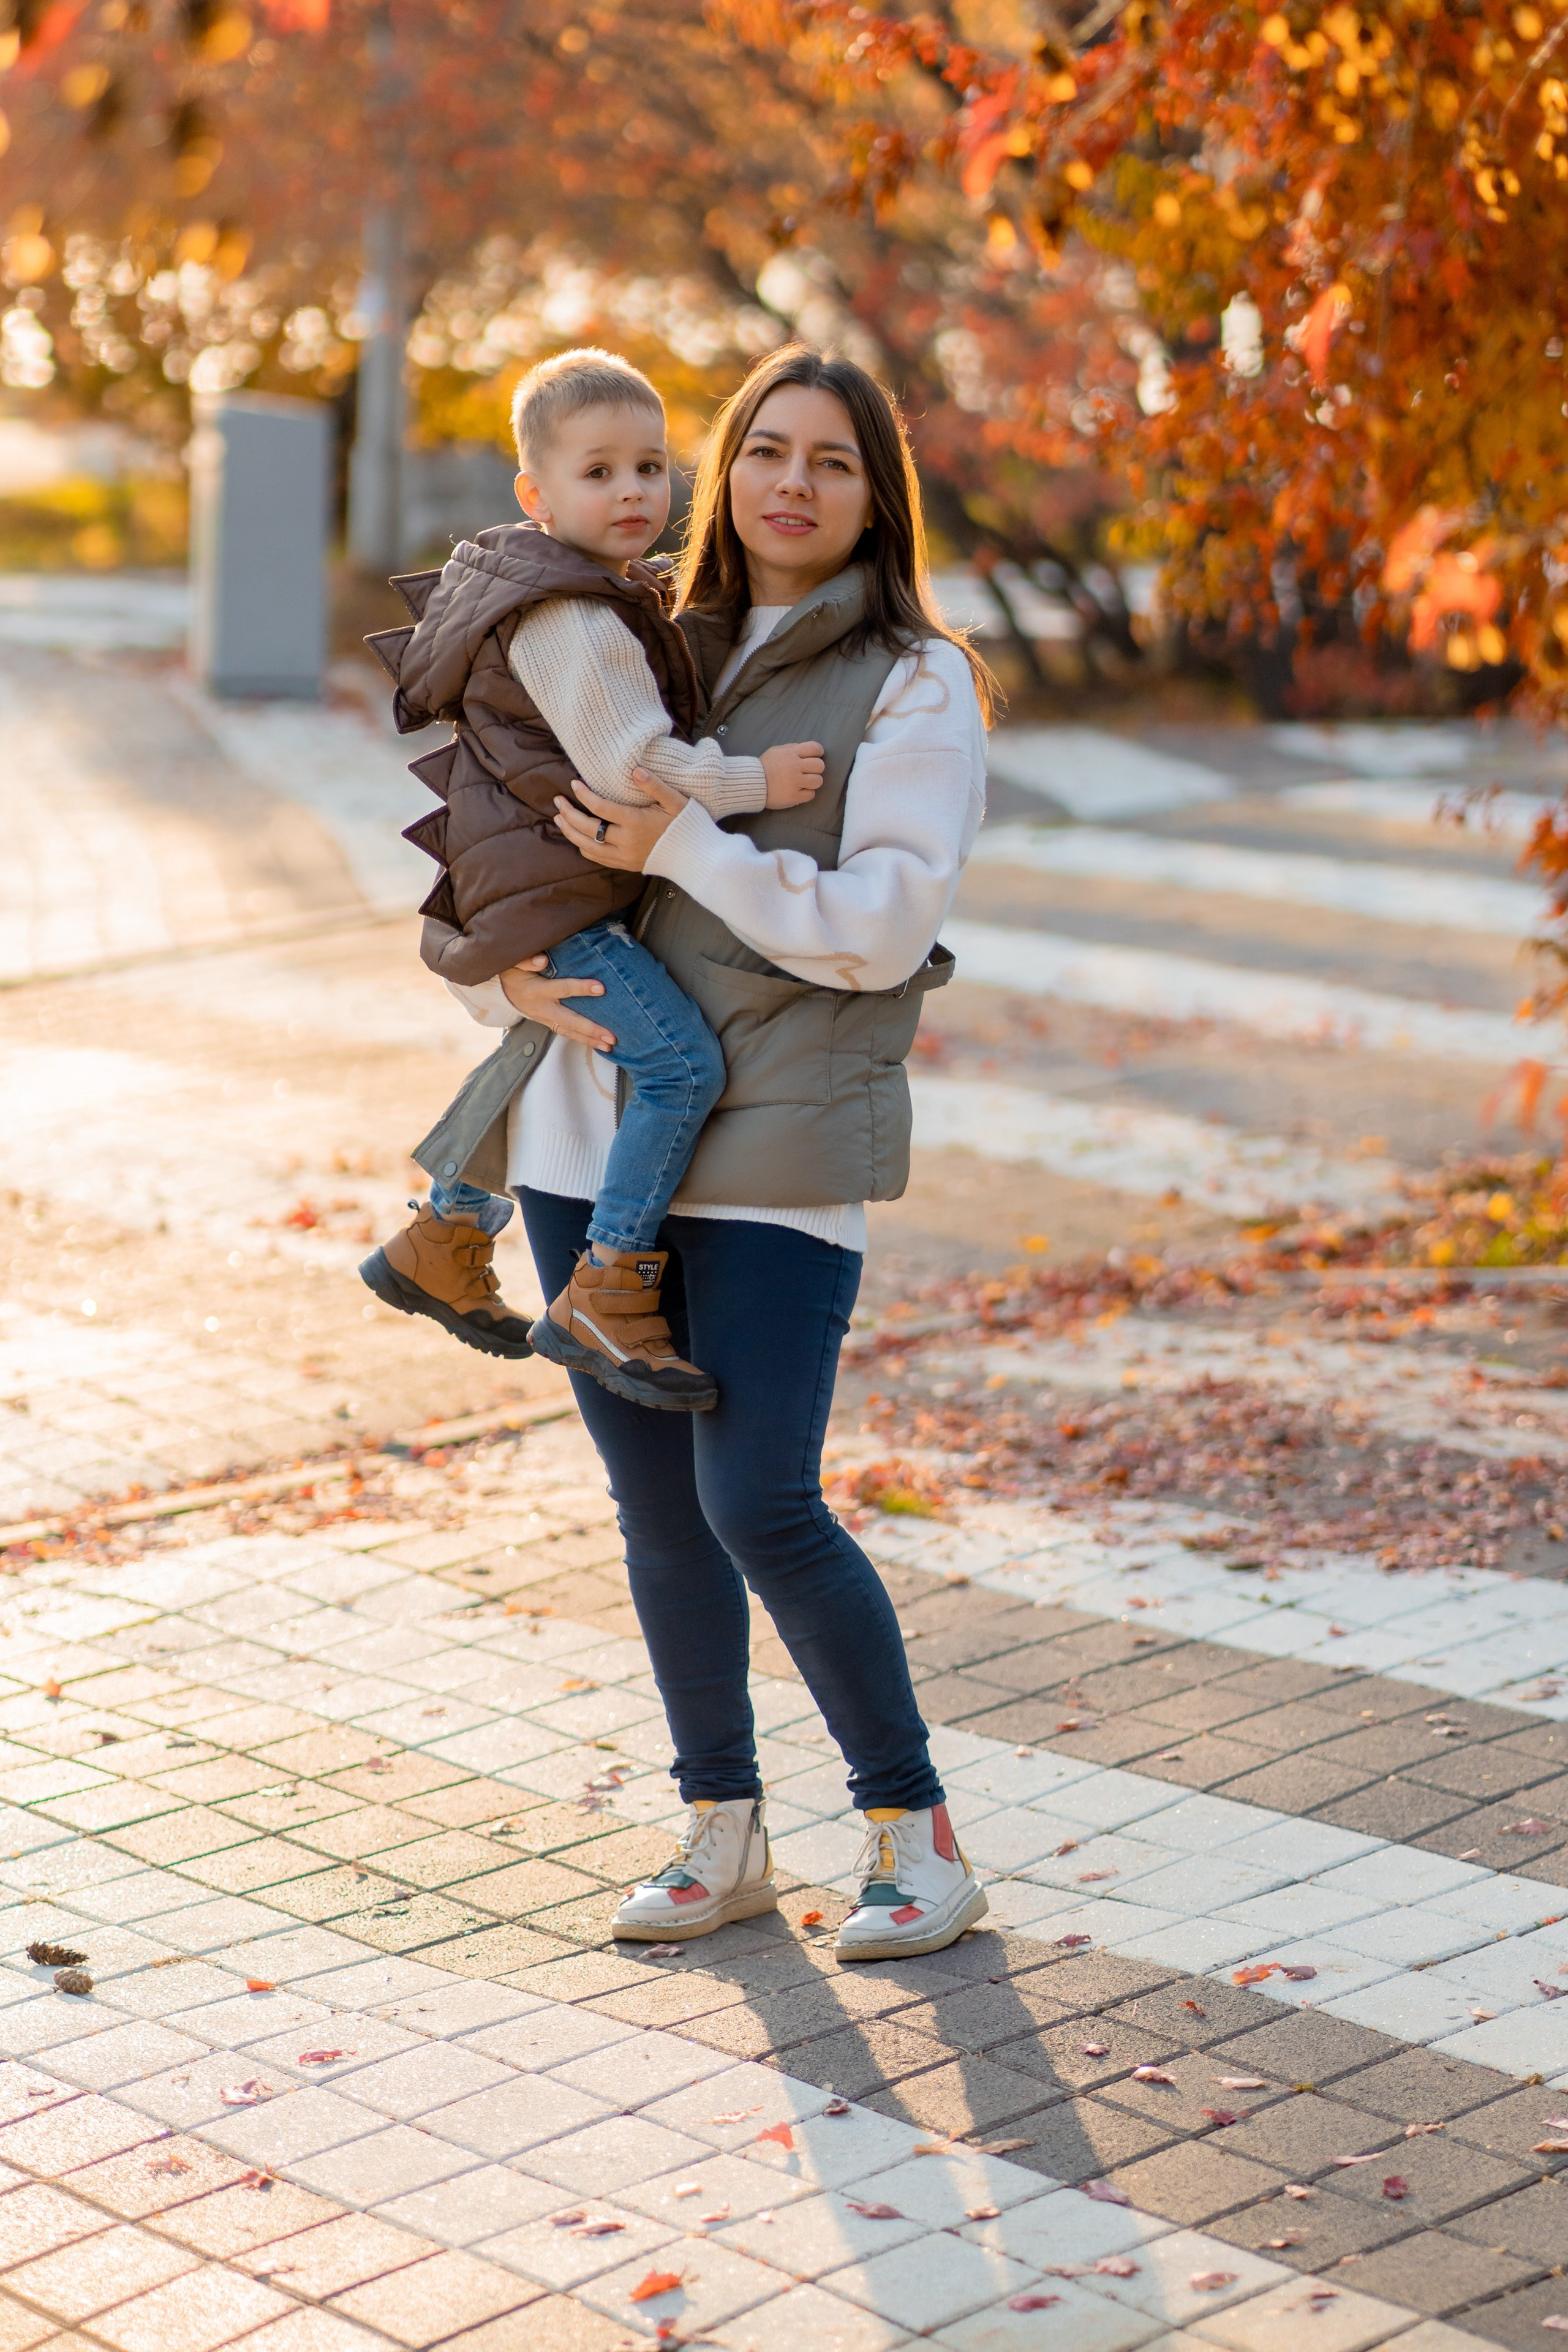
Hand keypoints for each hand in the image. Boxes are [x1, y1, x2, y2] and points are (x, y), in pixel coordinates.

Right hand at [498, 954, 615, 1051]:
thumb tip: (542, 960)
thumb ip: (526, 960)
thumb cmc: (512, 971)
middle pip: (569, 1021)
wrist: (500, 989)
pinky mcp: (547, 1023)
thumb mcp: (515, 962)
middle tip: (612, 1037)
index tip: (601, 988)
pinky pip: (566, 1033)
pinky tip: (597, 1044)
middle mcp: (542, 1008)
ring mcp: (544, 1018)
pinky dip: (581, 1039)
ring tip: (610, 1046)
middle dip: (591, 1029)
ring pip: (569, 1031)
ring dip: (589, 1040)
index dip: (581, 988)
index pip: (562, 989)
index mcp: (537, 990)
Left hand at [554, 771, 685, 870]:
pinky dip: (583, 847)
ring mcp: (624, 856)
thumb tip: (635, 769)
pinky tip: (577, 836)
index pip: (601, 808)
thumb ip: (654, 785)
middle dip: (569, 813)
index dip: (584, 795)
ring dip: (570, 832)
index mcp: (636, 822)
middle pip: (587, 828)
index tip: (574, 784)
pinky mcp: (625, 865)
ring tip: (559, 818)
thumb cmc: (687, 825)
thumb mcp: (675, 801)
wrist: (695, 857)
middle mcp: (626, 842)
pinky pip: (597, 858)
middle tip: (557, 801)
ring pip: (587, 846)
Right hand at [761, 741, 824, 808]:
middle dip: (816, 769)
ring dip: (813, 782)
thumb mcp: (776, 751)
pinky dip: (807, 793)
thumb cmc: (764, 766)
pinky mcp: (793, 796)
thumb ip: (791, 749)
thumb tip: (806, 750)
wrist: (751, 784)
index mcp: (791, 753)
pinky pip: (811, 795)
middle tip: (809, 772)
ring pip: (818, 781)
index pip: (814, 748)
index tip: (816, 757)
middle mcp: (794, 767)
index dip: (818, 752)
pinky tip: (799, 792)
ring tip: (805, 783)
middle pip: (819, 765)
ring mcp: (794, 782)